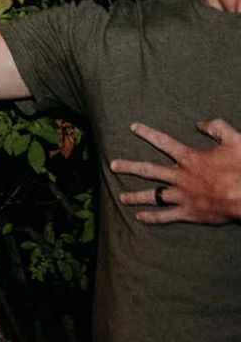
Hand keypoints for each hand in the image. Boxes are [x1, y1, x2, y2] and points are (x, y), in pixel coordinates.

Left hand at [110, 119, 240, 223]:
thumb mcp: (235, 140)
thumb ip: (217, 128)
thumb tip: (200, 123)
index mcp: (190, 158)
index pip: (164, 142)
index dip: (148, 133)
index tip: (133, 127)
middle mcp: (181, 177)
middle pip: (148, 170)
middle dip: (129, 167)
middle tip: (112, 165)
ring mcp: (182, 196)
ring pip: (152, 195)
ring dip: (135, 196)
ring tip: (121, 197)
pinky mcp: (188, 212)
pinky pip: (165, 216)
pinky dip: (151, 217)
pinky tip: (140, 217)